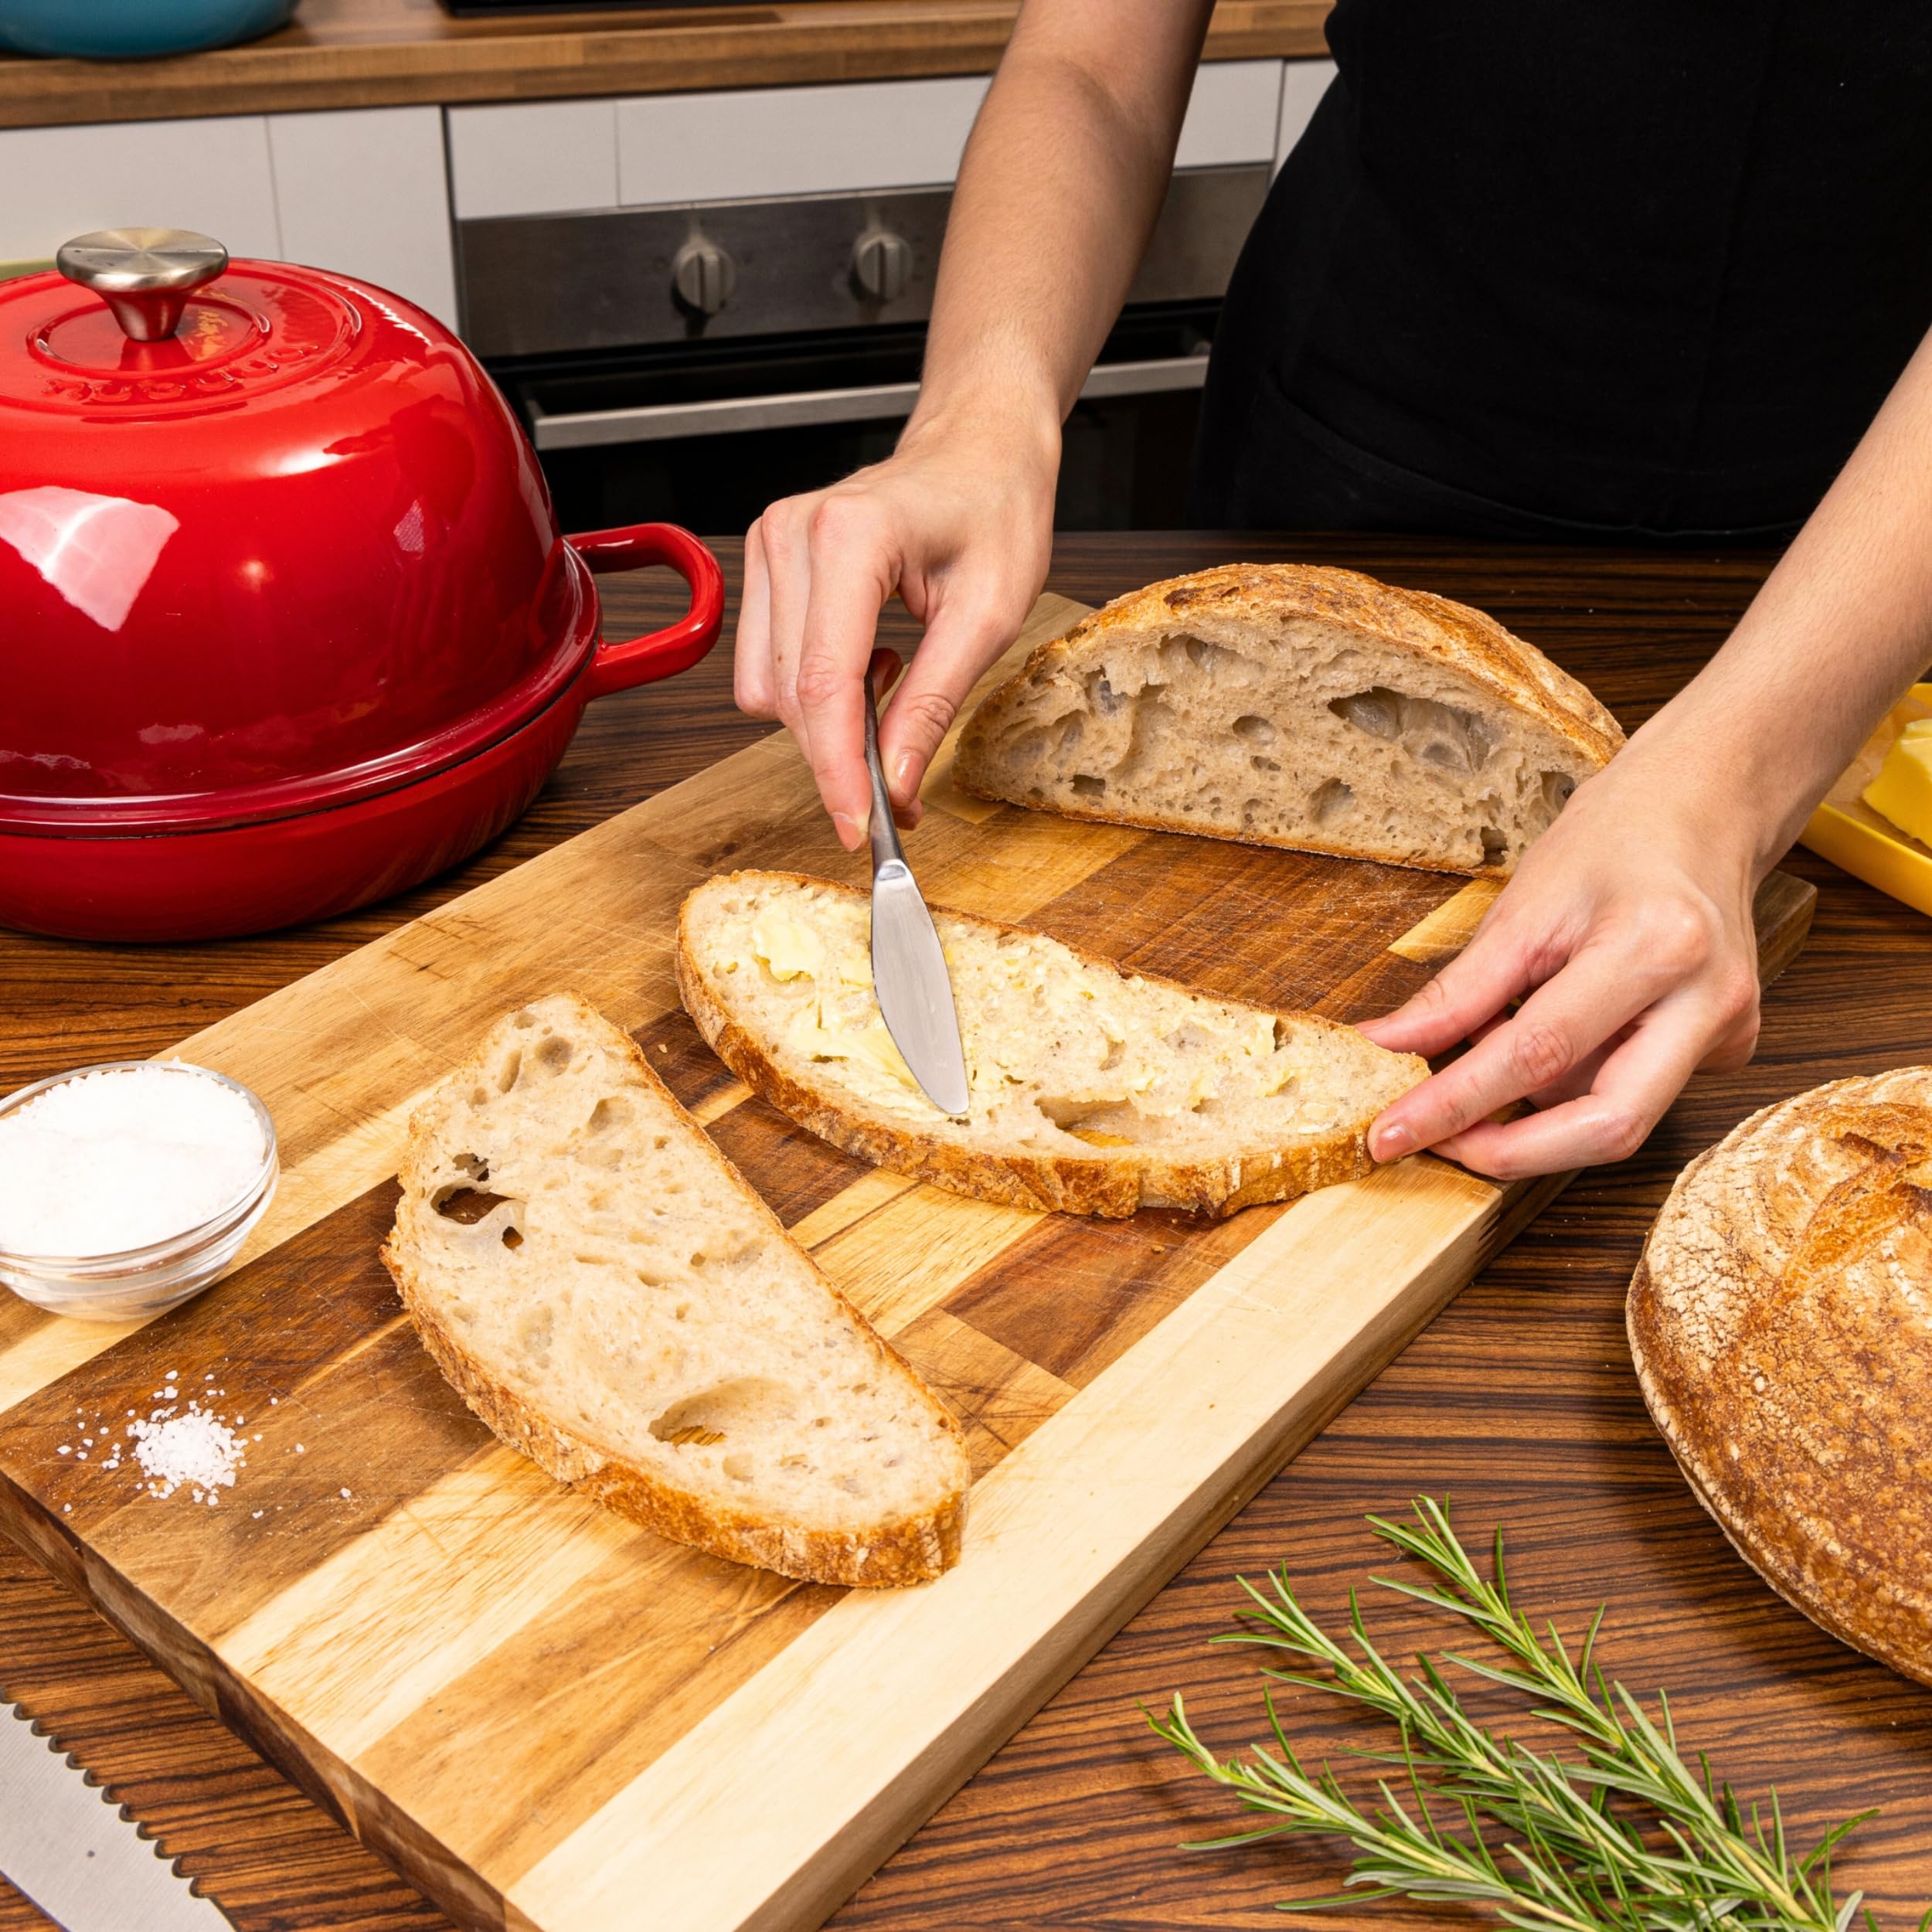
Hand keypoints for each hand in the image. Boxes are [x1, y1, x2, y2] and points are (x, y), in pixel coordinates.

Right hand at [735, 407, 1056, 847]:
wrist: (978, 447)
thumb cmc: (994, 507)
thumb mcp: (989, 616)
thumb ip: (933, 703)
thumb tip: (893, 784)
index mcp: (851, 536)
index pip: (826, 680)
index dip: (838, 769)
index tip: (859, 827)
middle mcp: (792, 534)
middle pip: (792, 694)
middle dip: (840, 757)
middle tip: (900, 787)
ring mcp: (769, 544)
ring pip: (768, 689)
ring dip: (827, 721)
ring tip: (896, 680)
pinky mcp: (765, 563)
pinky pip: (767, 665)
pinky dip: (814, 691)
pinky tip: (867, 661)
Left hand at [1356, 751, 1763, 1178]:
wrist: (1704, 807)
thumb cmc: (1613, 841)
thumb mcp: (1522, 903)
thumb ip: (1457, 991)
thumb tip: (1386, 1047)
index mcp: (1655, 947)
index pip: (1537, 1053)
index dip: (1456, 1105)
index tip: (1392, 1134)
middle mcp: (1709, 1000)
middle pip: (1609, 1126)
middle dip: (1513, 1150)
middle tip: (1438, 1142)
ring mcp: (1730, 1029)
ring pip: (1618, 1118)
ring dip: (1538, 1104)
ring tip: (1497, 1040)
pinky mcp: (1730, 1046)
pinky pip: (1634, 1091)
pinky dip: (1574, 1081)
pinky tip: (1557, 1032)